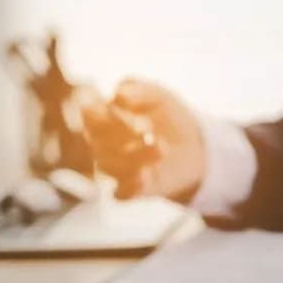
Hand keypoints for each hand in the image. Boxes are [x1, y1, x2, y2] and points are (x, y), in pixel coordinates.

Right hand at [81, 79, 205, 199]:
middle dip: (120, 133)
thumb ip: (138, 89)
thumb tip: (119, 93)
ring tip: (162, 147)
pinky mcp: (132, 190)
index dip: (101, 111)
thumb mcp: (158, 95)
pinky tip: (145, 176)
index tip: (126, 107)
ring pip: (109, 165)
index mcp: (104, 118)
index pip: (88, 114)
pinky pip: (120, 194)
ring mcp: (116, 169)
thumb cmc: (168, 116)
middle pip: (96, 141)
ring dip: (134, 156)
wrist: (195, 146)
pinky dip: (130, 187)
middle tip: (147, 127)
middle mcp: (103, 145)